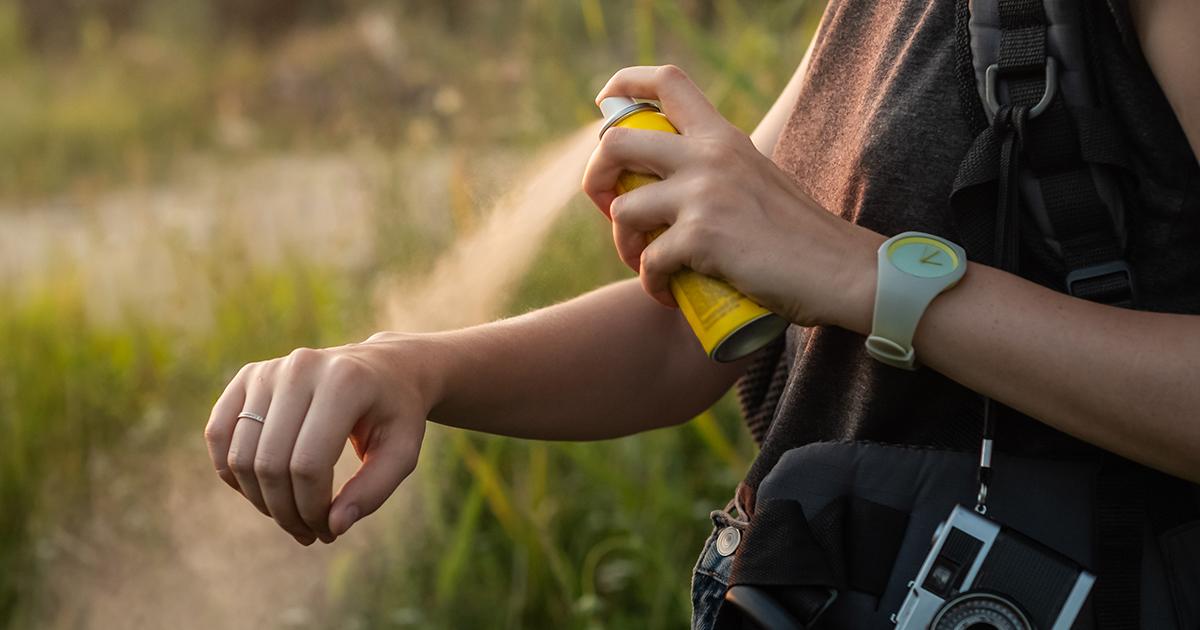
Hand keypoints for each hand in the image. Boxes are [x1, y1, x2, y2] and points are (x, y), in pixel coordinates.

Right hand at [203, 332, 432, 543]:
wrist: (384, 368)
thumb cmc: (395, 414)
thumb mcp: (401, 452)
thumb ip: (373, 491)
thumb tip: (333, 526)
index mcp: (344, 382)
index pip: (309, 463)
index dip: (312, 508)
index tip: (329, 530)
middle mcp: (300, 368)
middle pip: (270, 463)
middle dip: (286, 511)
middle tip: (309, 533)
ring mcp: (269, 369)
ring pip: (240, 455)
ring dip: (259, 500)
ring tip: (290, 516)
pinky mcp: (248, 376)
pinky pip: (218, 433)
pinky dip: (232, 473)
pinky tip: (262, 491)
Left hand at [582, 65, 884, 331]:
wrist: (840, 271)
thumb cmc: (800, 236)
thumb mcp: (757, 178)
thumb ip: (720, 172)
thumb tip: (673, 187)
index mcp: (723, 136)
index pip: (665, 82)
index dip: (622, 86)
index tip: (604, 107)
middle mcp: (709, 155)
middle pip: (616, 142)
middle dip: (595, 178)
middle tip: (609, 208)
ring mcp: (704, 194)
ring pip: (622, 208)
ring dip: (624, 244)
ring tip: (645, 263)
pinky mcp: (702, 238)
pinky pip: (649, 261)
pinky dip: (651, 283)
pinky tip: (667, 294)